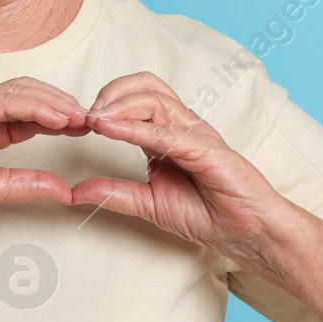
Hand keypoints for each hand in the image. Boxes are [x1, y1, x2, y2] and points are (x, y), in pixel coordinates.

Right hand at [0, 76, 92, 234]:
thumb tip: (65, 190)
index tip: (89, 127)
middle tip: (91, 118)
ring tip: (79, 116)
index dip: (62, 117)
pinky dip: (30, 106)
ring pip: (19, 92)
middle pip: (30, 94)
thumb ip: (28, 184)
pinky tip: (54, 117)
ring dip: (52, 102)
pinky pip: (0, 102)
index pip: (32, 112)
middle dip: (63, 104)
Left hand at [70, 71, 287, 268]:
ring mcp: (196, 135)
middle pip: (146, 87)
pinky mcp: (206, 150)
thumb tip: (74, 191)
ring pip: (155, 101)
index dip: (108, 102)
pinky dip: (134, 128)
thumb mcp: (148, 204)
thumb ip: (114, 194)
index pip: (139, 97)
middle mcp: (183, 128)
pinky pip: (166, 132)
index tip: (80, 120)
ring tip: (94, 119)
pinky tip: (110, 130)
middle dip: (111, 93)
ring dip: (119, 107)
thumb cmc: (209, 215)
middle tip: (85, 113)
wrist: (248, 233)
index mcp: (169, 135)